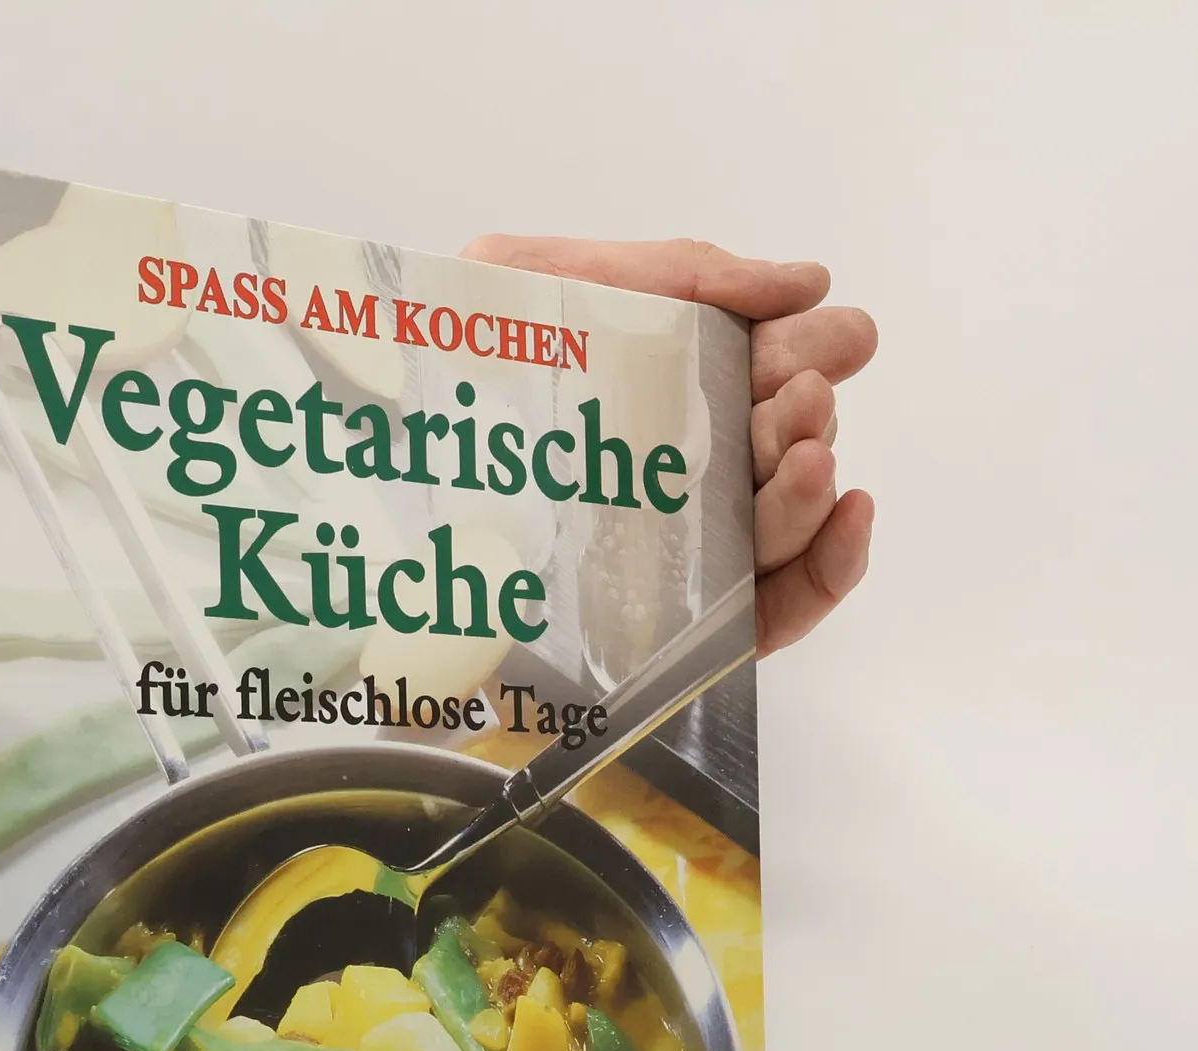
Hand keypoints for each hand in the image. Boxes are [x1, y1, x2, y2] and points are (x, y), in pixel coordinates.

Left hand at [461, 235, 876, 655]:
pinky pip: (778, 610)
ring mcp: (681, 550)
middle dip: (809, 413)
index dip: (809, 347)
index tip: (820, 337)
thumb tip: (802, 283)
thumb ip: (669, 270)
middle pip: (786, 444)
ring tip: (805, 448)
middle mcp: (680, 469)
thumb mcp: (531, 280)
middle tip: (798, 395)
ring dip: (815, 486)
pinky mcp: (675, 632)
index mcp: (657, 388)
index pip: (766, 368)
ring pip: (787, 525)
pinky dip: (831, 567)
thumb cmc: (431, 385)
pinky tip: (845, 513)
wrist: (352, 490)